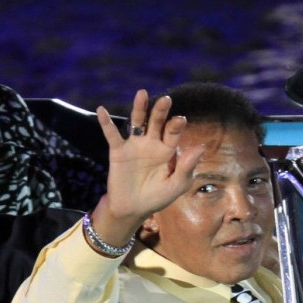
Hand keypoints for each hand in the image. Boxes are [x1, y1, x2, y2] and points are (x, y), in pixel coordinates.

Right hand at [91, 90, 203, 245]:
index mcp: (169, 150)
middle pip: (157, 122)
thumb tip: (201, 146)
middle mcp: (152, 143)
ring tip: (142, 93)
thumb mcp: (177, 185)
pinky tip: (101, 110)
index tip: (180, 120)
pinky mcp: (118, 151)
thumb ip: (187, 167)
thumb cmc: (159, 197)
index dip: (176, 125)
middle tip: (166, 100)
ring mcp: (135, 145)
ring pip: (137, 122)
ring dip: (139, 108)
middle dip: (161, 111)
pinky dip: (106, 123)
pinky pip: (112, 135)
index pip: (174, 133)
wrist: (133, 209)